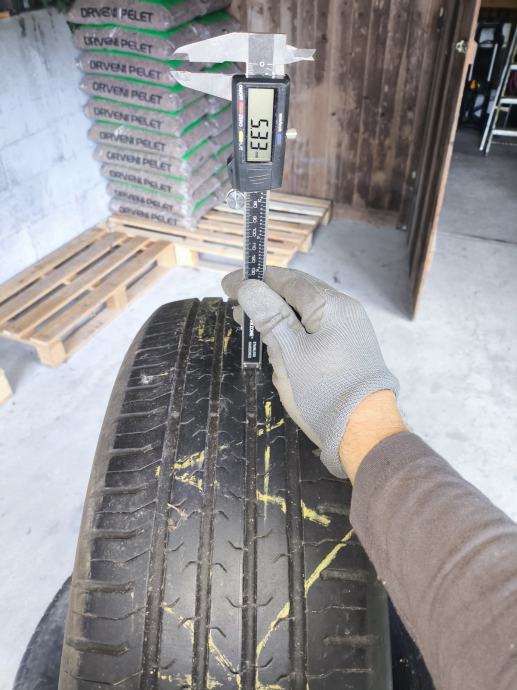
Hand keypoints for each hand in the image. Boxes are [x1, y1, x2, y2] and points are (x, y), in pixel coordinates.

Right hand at [222, 267, 400, 477]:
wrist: (364, 432)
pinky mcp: (348, 348)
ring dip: (276, 311)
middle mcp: (343, 310)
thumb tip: (248, 286)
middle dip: (265, 294)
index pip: (286, 279)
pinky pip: (314, 326)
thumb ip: (269, 315)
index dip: (255, 279)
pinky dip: (291, 327)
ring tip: (249, 320)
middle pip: (298, 291)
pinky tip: (275, 336)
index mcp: (331, 305)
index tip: (226, 285)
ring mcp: (348, 329)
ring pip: (305, 309)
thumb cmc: (324, 391)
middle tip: (234, 301)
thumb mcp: (290, 352)